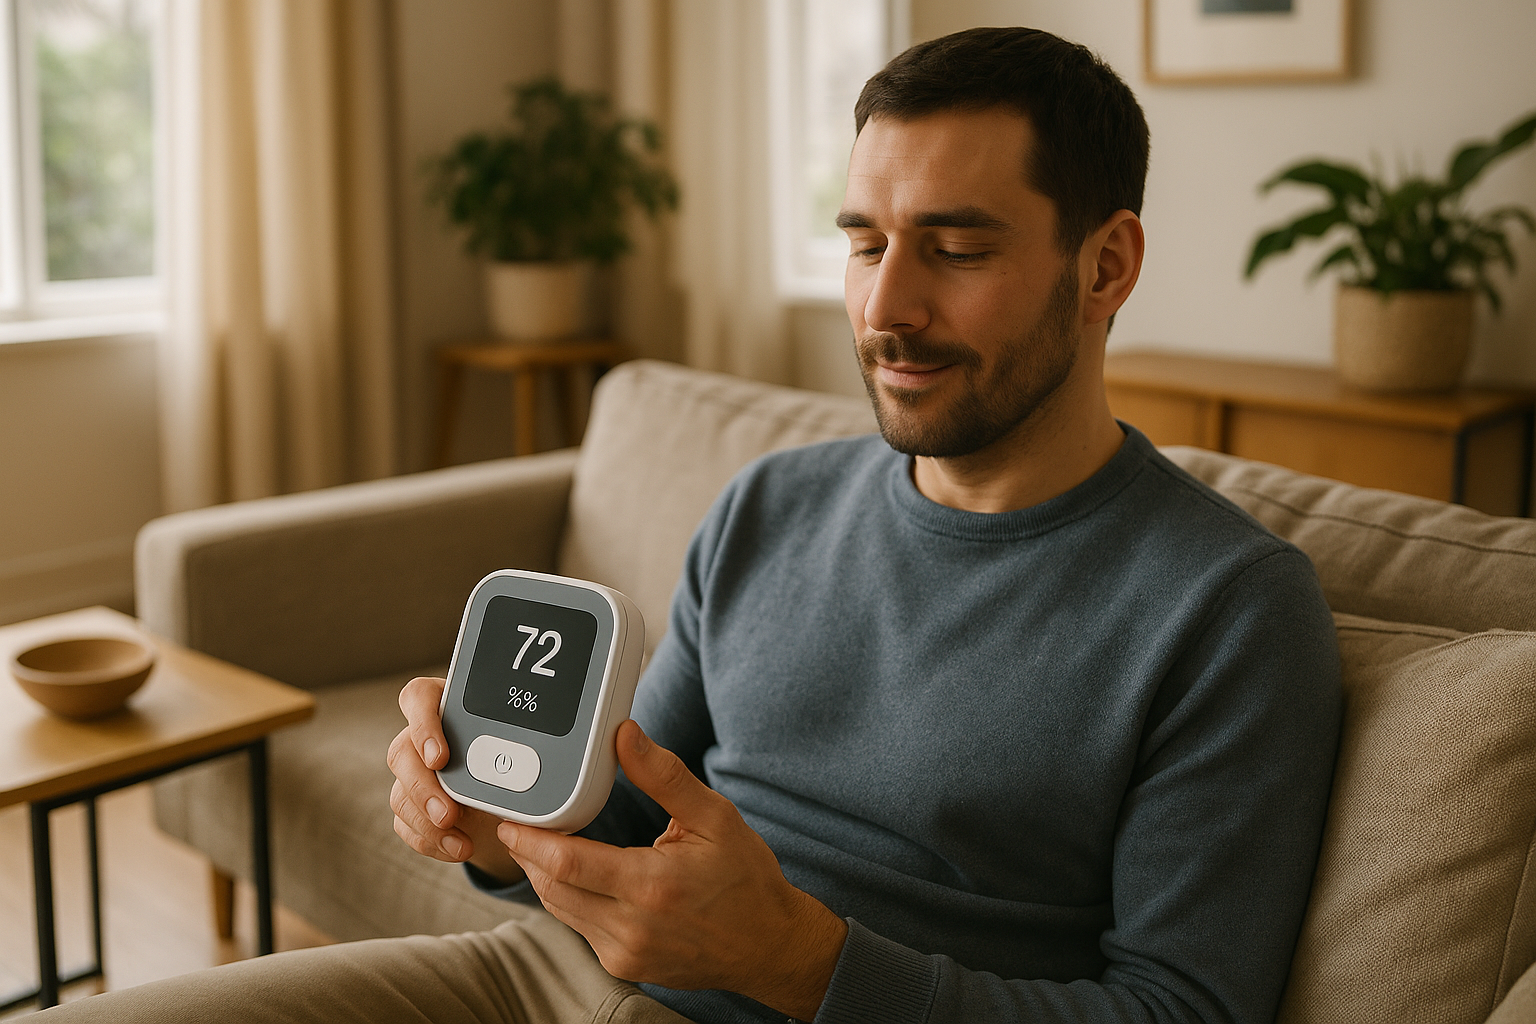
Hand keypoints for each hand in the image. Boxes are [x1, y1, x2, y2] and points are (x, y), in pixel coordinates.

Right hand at [387, 675, 523, 883]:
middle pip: (401, 752)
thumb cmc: (512, 759)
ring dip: (427, 823)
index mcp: (446, 707)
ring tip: (460, 843)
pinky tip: (456, 848)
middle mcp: (422, 737)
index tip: (441, 758)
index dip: (423, 726)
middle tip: (449, 814)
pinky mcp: (410, 803)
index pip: (418, 698)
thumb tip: (522, 764)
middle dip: (424, 788)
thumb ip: (510, 749)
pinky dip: (430, 840)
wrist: (507, 798)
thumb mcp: (515, 749)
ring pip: (400, 793)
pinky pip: (405, 823)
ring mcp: (413, 771)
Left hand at [500, 720, 848, 1020]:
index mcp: (652, 886)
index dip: (529, 840)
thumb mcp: (714, 817)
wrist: (769, 945)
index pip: (567, 862)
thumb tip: (625, 735)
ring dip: (544, 875)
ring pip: (560, 909)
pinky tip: (575, 872)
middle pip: (552, 887)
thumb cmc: (746, 879)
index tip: (511, 818)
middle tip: (520, 822)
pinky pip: (579, 926)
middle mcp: (632, 927)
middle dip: (528, 854)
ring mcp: (625, 952)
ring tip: (540, 842)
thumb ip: (664, 776)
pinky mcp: (625, 965)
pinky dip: (569, 897)